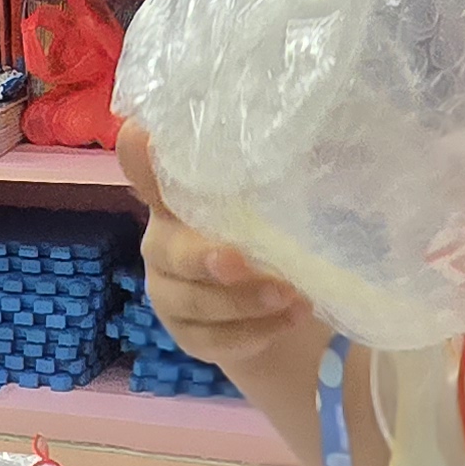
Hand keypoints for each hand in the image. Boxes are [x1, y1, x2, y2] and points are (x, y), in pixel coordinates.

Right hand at [118, 119, 322, 394]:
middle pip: (169, 251)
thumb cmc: (276, 236)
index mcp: (180, 201)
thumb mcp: (283, 202)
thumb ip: (286, 174)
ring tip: (294, 295)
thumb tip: (324, 126)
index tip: (140, 138)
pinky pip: (213, 339)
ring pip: (192, 302)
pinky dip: (255, 331)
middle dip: (204, 258)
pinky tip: (291, 318)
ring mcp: (169, 293)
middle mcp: (164, 245)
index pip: (152, 176)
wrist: (279, 306)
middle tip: (239, 260)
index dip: (142, 161)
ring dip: (243, 301)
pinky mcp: (186, 335)